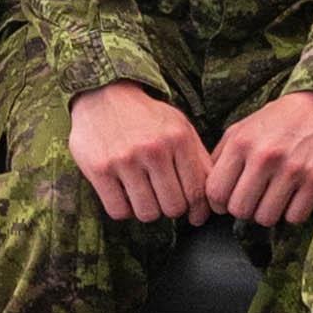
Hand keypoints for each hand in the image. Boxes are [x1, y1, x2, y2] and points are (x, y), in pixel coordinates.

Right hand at [69, 83, 211, 226]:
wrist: (103, 96)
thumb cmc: (147, 118)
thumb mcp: (180, 128)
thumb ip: (199, 160)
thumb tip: (213, 200)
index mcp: (179, 138)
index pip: (197, 192)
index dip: (198, 211)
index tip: (195, 216)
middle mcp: (154, 149)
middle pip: (173, 207)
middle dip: (171, 208)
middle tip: (165, 198)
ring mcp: (125, 159)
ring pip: (147, 213)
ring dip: (147, 210)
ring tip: (144, 196)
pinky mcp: (99, 169)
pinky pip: (119, 211)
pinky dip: (124, 209)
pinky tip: (125, 195)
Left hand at [207, 91, 312, 229]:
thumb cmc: (280, 119)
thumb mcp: (242, 128)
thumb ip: (220, 157)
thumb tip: (207, 192)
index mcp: (241, 143)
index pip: (215, 193)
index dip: (219, 203)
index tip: (227, 201)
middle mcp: (265, 156)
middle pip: (240, 210)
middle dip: (244, 209)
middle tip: (253, 199)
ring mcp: (293, 169)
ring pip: (266, 218)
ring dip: (268, 212)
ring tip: (273, 197)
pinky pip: (294, 217)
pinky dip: (292, 213)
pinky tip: (293, 197)